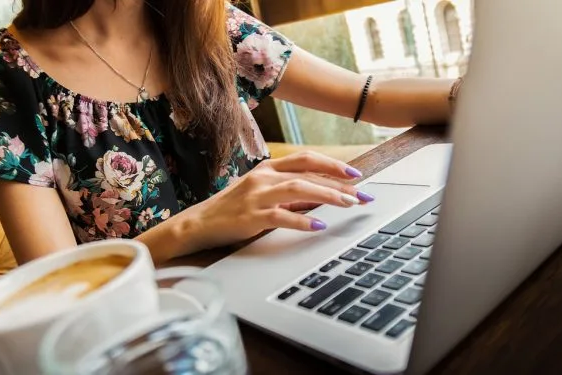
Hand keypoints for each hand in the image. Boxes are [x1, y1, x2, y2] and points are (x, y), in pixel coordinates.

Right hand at [182, 151, 375, 250]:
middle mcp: (263, 177)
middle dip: (339, 184)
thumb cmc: (233, 209)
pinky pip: (281, 216)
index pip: (306, 159)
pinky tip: (319, 225)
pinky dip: (302, 220)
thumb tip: (322, 196)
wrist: (198, 224)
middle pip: (308, 173)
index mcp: (267, 168)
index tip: (356, 175)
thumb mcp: (262, 194)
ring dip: (327, 196)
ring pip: (298, 189)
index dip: (333, 164)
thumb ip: (289, 192)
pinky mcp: (250, 217)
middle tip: (362, 195)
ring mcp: (256, 196)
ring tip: (348, 204)